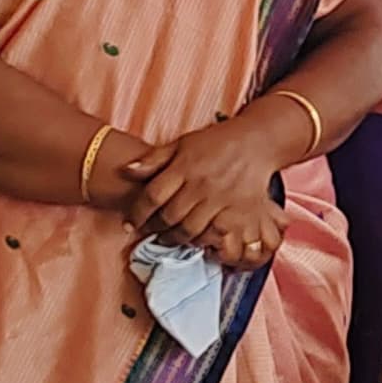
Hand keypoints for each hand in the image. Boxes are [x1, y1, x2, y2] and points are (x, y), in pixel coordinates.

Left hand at [124, 109, 292, 257]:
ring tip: (168, 238)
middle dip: (154, 229)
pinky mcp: (238, 210)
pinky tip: (194, 238)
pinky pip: (215, 233)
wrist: (256, 142)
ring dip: (175, 238)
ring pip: (190, 229)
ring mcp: (221, 198)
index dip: (137, 214)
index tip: (129, 224)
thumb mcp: (182, 144)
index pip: (152, 196)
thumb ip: (154, 159)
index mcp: (184, 166)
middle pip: (169, 216)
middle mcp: (201, 184)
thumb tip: (125, 170)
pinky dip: (201, 240)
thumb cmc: (215, 142)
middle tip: (149, 232)